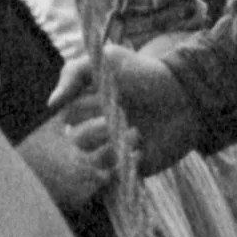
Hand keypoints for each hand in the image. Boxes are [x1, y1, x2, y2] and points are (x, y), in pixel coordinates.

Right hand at [55, 45, 204, 173]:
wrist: (185, 96)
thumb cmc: (145, 74)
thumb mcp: (110, 59)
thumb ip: (75, 72)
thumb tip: (51, 103)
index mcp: (85, 106)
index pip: (66, 117)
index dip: (81, 110)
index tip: (100, 99)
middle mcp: (94, 129)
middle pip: (75, 141)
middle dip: (96, 128)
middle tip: (121, 114)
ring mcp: (110, 149)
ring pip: (91, 160)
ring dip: (112, 145)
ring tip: (137, 132)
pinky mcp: (127, 167)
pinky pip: (113, 177)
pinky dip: (125, 163)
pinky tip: (141, 149)